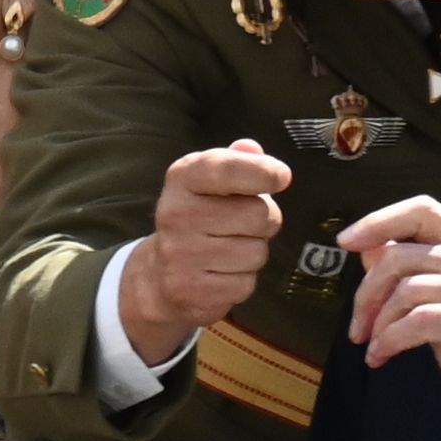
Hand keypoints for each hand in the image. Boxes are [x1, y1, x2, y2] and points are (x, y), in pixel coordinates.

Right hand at [116, 142, 291, 362]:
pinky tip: (221, 273)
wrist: (158, 276)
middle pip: (259, 215)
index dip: (262, 172)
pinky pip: (245, 284)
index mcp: (182, 178)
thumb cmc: (200, 219)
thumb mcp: (211, 183)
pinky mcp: (189, 291)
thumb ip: (237, 162)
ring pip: (256, 253)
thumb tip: (251, 148)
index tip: (281, 178)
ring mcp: (179, 255)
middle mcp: (175, 214)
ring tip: (230, 250)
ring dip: (253, 253)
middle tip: (245, 225)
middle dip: (265, 221)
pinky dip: (242, 281)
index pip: (226, 168)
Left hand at [338, 195, 440, 440]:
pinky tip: (382, 357)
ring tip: (374, 347)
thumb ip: (411, 275)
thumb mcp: (438, 306)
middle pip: (402, 255)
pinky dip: (391, 340)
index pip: (423, 210)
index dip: (380, 220)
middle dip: (367, 293)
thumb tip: (369, 248)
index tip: (345, 241)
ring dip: (379, 323)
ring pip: (407, 290)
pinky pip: (420, 320)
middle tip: (357, 327)